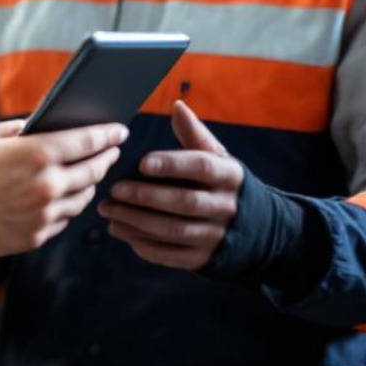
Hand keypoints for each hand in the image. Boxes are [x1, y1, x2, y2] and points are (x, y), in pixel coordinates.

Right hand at [0, 120, 127, 257]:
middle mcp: (47, 184)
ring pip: (82, 198)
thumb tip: (34, 128)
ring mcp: (44, 213)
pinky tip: (63, 198)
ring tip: (89, 174)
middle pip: (92, 170)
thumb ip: (14, 130)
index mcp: (37, 153)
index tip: (120, 130)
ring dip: (89, 184)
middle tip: (112, 151)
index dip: (107, 134)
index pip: (86, 140)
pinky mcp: (37, 235)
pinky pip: (63, 219)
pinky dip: (67, 206)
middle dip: (106, 158)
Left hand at [97, 100, 241, 270]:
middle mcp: (225, 207)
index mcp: (229, 175)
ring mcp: (216, 236)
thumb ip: (194, 135)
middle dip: (145, 197)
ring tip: (108, 211)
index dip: (172, 164)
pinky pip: (171, 254)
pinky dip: (144, 245)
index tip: (141, 163)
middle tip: (113, 191)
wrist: (257, 229)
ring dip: (137, 222)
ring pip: (174, 230)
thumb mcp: (217, 158)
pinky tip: (121, 231)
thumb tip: (177, 106)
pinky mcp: (204, 259)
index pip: (201, 167)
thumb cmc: (223, 184)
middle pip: (183, 202)